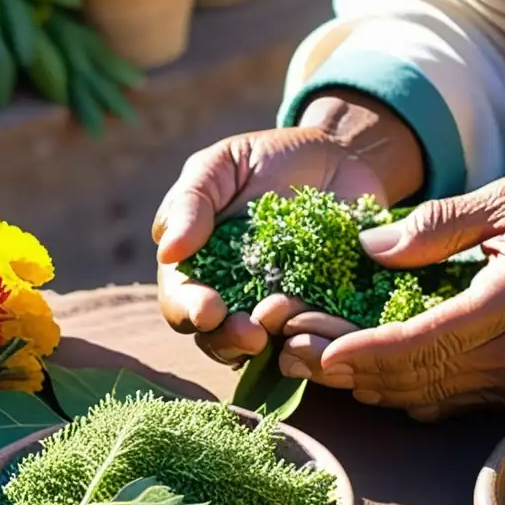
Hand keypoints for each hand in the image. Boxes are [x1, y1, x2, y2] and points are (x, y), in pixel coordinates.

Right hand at [153, 91, 423, 366]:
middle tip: (253, 334)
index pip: (181, 303)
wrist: (337, 155)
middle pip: (219, 340)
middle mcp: (236, 299)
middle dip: (231, 341)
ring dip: (276, 345)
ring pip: (270, 349)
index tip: (208, 310)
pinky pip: (321, 337)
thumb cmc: (265, 159)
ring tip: (289, 320)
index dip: (190, 312)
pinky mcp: (327, 311)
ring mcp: (282, 309)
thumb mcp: (221, 166)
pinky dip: (323, 337)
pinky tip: (329, 325)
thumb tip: (167, 251)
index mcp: (199, 269)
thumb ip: (191, 203)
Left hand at [284, 177, 504, 419]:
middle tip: (300, 355)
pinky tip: (375, 381)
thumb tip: (372, 249)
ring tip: (322, 369)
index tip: (321, 350)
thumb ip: (439, 224)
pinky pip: (454, 403)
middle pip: (417, 376)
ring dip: (373, 386)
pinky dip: (410, 394)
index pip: (425, 339)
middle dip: (353, 371)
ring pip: (431, 396)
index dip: (366, 350)